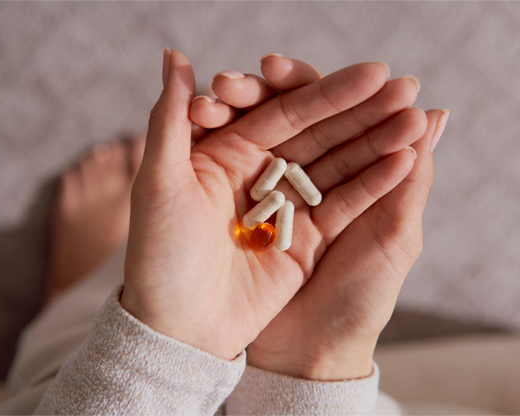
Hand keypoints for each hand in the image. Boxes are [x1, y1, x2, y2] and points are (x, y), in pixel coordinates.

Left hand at [122, 49, 414, 359]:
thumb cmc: (157, 254)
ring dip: (377, 143)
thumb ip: (171, 118)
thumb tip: (174, 54)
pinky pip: (342, 207)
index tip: (370, 72)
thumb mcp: (159, 183)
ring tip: (417, 119)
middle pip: (319, 135)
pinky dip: (372, 186)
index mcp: (227, 152)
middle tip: (406, 87)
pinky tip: (405, 160)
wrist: (177, 327)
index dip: (328, 92)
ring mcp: (284, 207)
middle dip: (362, 112)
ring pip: (337, 167)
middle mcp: (259, 174)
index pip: (285, 112)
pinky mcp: (304, 240)